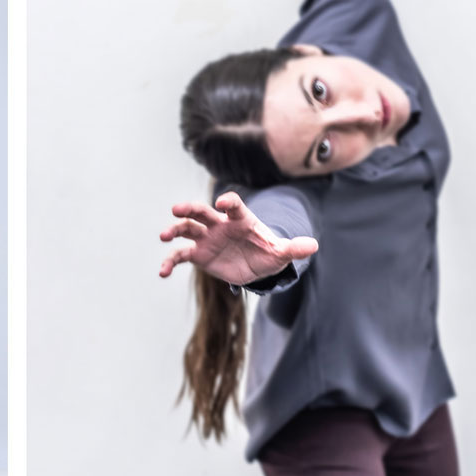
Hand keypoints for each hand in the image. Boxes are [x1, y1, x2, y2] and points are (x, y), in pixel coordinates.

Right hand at [158, 192, 318, 284]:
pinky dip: (170, 262)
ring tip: (163, 236)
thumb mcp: (281, 252)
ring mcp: (207, 238)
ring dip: (174, 230)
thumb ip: (294, 248)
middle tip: (176, 210)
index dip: (227, 203)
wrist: (255, 264)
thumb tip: (313, 245)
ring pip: (187, 229)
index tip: (221, 204)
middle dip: (189, 209)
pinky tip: (162, 272)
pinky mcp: (198, 254)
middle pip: (202, 212)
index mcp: (240, 219)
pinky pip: (181, 255)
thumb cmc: (268, 252)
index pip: (233, 206)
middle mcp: (219, 224)